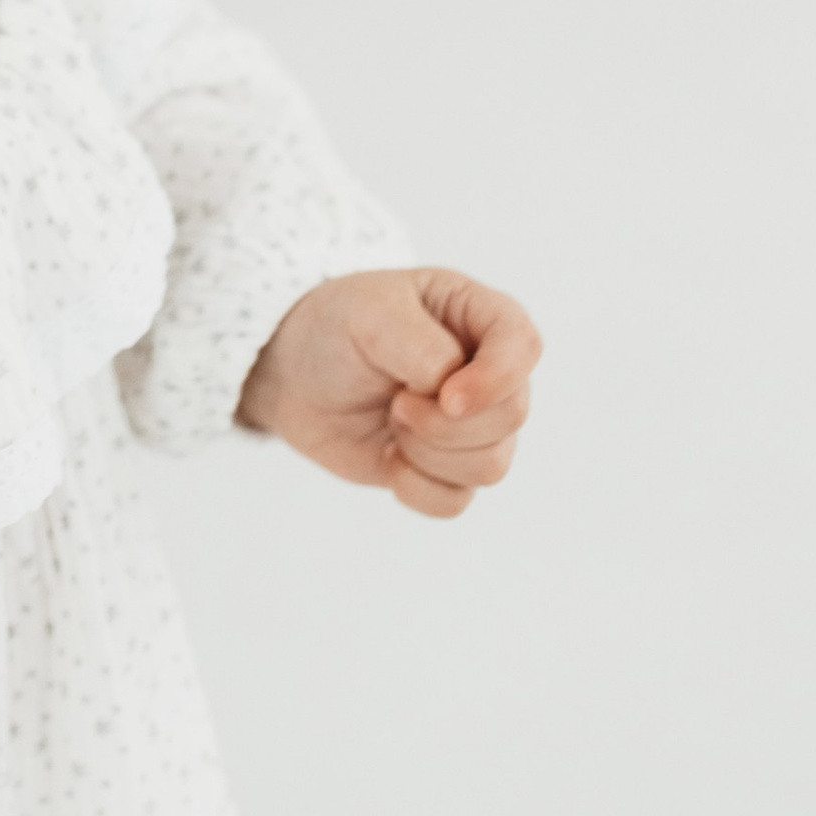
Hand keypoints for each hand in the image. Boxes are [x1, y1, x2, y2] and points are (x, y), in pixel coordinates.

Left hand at [238, 266, 541, 518]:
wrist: (291, 373)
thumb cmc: (335, 326)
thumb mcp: (370, 314)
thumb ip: (423, 348)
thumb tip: (456, 397)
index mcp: (478, 317)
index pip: (524, 345)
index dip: (497, 380)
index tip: (448, 398)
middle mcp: (487, 373)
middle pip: (512, 415)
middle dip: (445, 422)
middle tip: (397, 402)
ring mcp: (471, 426)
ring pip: (491, 466)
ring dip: (429, 453)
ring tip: (392, 420)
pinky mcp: (444, 469)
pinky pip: (455, 501)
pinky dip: (417, 488)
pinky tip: (388, 459)